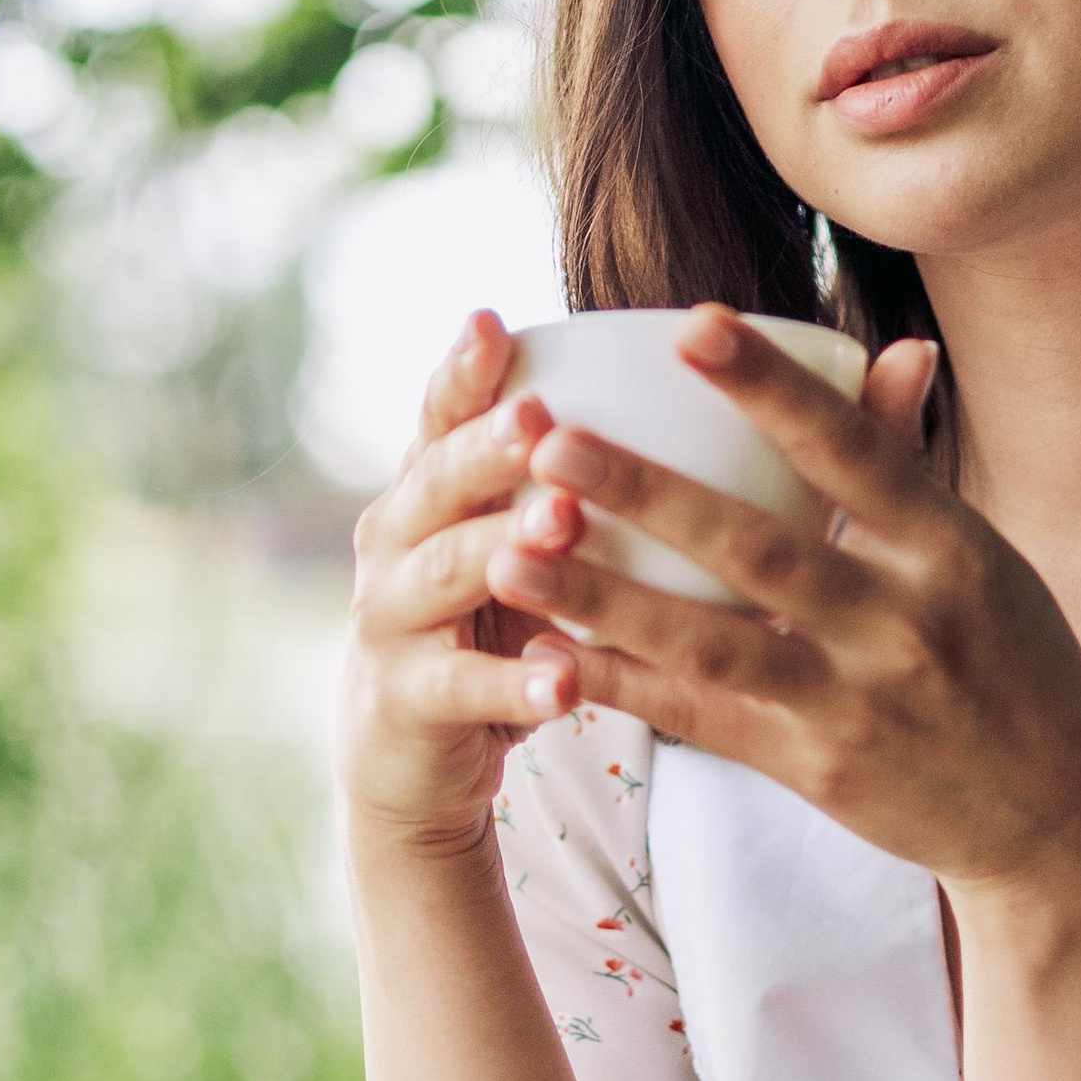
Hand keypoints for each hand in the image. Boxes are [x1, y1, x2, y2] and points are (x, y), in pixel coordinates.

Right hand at [339, 310, 584, 864]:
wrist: (409, 757)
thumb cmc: (487, 631)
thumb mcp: (512, 549)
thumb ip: (561, 483)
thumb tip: (689, 408)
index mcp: (427, 493)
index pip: (437, 418)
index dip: (461, 372)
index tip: (493, 323)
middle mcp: (396, 542)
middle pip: (436, 481)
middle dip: (487, 448)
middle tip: (539, 416)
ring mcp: (391, 620)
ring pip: (446, 570)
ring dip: (507, 545)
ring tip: (566, 523)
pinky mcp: (405, 701)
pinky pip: (462, 687)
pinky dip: (517, 685)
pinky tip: (566, 684)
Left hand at [482, 306, 1080, 921]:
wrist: (1063, 823)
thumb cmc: (1014, 666)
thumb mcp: (984, 561)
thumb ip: (911, 464)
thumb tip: (897, 345)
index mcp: (953, 549)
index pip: (852, 449)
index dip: (771, 386)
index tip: (691, 324)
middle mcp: (907, 622)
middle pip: (763, 547)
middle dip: (651, 494)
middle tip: (552, 441)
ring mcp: (860, 702)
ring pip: (714, 644)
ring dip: (606, 598)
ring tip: (511, 553)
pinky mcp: (819, 770)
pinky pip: (704, 722)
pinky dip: (625, 688)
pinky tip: (550, 655)